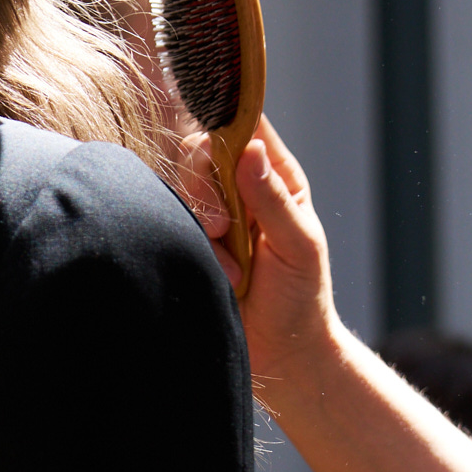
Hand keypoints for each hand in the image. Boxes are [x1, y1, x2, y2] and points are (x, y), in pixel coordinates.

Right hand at [206, 118, 340, 406]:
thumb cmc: (300, 297)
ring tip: (231, 266)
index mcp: (275, 177)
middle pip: (201, 151)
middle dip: (207, 186)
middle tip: (226, 227)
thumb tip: (250, 151)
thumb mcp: (298, 245)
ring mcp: (211, 215)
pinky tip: (222, 276)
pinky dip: (194, 249)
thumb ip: (273, 199)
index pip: (245, 127)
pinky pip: (170, 223)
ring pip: (182, 188)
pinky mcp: (189, 241)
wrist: (280, 353)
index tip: (218, 132)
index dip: (228, 118)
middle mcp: (240, 188)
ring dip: (202, 224)